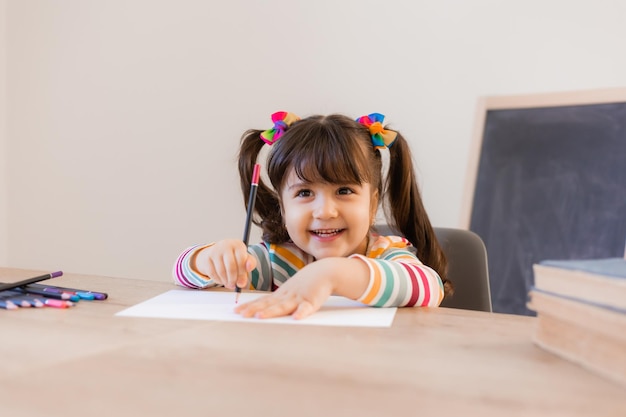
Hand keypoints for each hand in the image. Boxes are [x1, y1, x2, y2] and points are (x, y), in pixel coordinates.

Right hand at [194, 239, 255, 289]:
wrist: (216, 252)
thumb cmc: (233, 257)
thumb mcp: (244, 259)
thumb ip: (248, 270)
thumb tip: (242, 283)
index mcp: (238, 245)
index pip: (242, 260)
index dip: (242, 273)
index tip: (242, 280)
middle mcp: (226, 245)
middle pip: (231, 267)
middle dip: (233, 279)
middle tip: (234, 285)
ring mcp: (215, 251)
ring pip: (221, 272)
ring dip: (226, 281)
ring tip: (228, 283)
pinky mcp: (207, 258)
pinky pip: (213, 274)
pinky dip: (218, 280)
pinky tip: (222, 280)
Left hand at [234, 257, 368, 319]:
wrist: (325, 272)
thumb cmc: (306, 284)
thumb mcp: (290, 292)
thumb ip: (279, 301)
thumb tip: (263, 310)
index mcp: (281, 295)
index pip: (262, 301)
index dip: (249, 306)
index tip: (236, 311)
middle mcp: (287, 296)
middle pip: (268, 304)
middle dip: (254, 309)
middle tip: (241, 314)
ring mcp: (299, 298)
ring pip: (283, 306)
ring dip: (272, 311)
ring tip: (260, 317)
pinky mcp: (312, 300)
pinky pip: (307, 308)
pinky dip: (302, 313)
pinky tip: (297, 318)